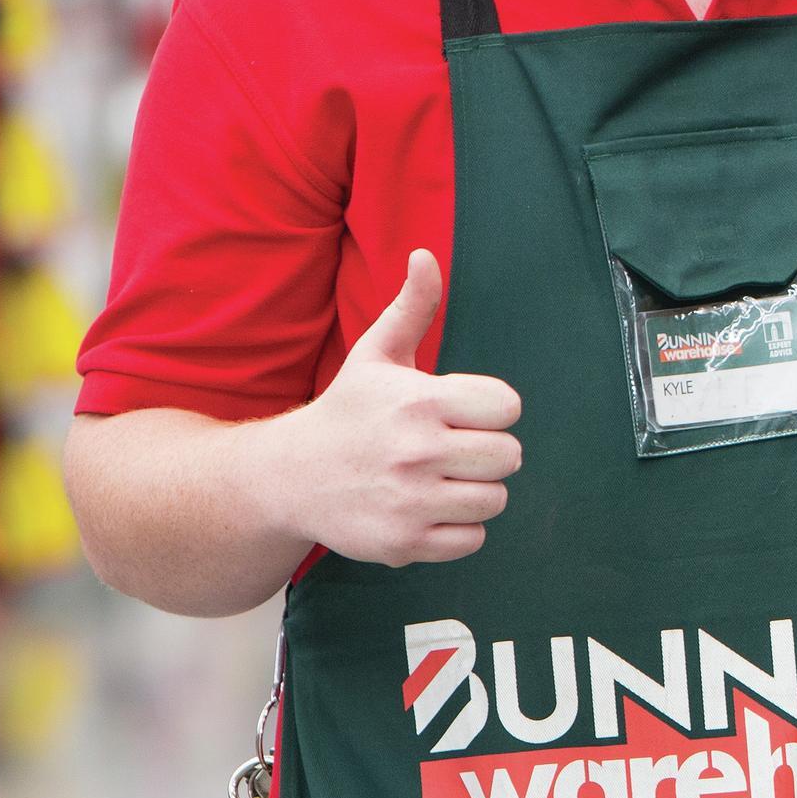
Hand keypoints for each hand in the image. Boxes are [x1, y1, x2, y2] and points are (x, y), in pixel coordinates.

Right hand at [285, 251, 522, 565]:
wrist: (287, 477)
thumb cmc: (346, 411)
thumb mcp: (375, 355)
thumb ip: (411, 307)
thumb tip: (424, 254)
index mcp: (419, 401)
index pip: (507, 408)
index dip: (491, 410)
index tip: (464, 413)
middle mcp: (417, 452)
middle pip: (509, 457)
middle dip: (488, 453)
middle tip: (455, 449)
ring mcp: (410, 500)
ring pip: (494, 500)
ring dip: (475, 491)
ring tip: (441, 479)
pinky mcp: (404, 543)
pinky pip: (473, 540)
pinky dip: (458, 529)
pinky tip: (428, 509)